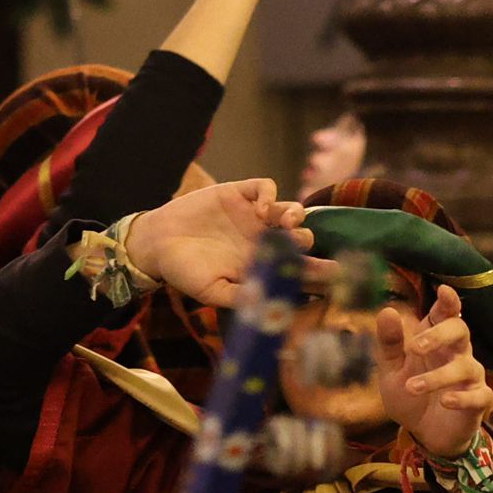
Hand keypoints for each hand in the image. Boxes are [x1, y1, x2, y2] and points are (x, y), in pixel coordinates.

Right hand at [120, 178, 330, 308]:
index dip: (319, 270)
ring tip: (285, 224)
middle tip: (299, 247)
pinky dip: (268, 194)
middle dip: (307, 242)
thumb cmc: (184, 272)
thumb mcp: (211, 291)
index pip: (299, 267)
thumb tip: (272, 306)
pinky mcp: (239, 193)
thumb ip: (241, 297)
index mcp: (262, 265)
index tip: (335, 274)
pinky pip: (265, 187)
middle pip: (302, 238)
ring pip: (291, 210)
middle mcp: (263, 239)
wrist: (156, 244)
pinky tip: (258, 209)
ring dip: (295, 216)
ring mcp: (253, 215)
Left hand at [375, 284, 492, 457]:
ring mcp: (471, 377)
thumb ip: (389, 343)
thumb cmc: (409, 395)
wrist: (422, 433)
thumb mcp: (391, 370)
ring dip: (438, 376)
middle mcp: (457, 353)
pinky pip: (479, 395)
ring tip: (412, 386)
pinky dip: (462, 398)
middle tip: (415, 347)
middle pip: (460, 331)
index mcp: (436, 340)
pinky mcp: (478, 401)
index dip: (448, 301)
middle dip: (440, 335)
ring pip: (465, 366)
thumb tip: (386, 311)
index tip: (444, 291)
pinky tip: (445, 401)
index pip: (446, 314)